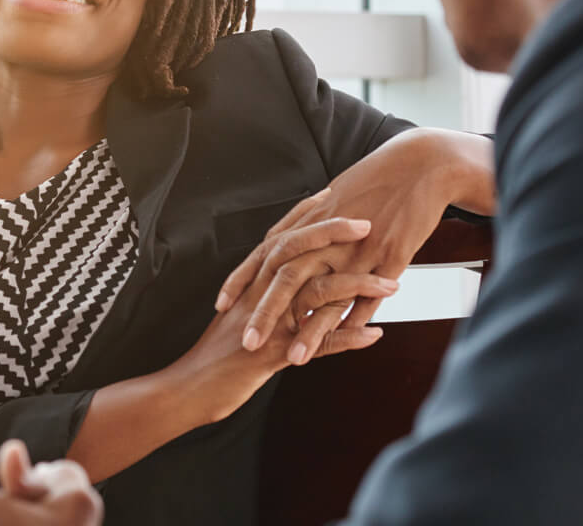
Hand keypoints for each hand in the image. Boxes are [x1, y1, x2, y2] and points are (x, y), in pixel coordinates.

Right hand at [167, 216, 397, 424]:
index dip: (305, 216)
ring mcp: (266, 322)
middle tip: (366, 221)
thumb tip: (293, 291)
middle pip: (296, 251)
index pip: (280, 238)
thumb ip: (268, 302)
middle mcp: (257, 295)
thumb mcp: (244, 320)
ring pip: (316, 292)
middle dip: (333, 234)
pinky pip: (318, 342)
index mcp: (251, 283)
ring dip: (357, 286)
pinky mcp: (274, 352)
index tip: (331, 195)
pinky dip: (348, 338)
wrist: (191, 387)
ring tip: (392, 284)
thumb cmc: (218, 355)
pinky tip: (374, 334)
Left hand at [214, 128, 493, 364]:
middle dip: (265, 313)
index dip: (243, 280)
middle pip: (286, 278)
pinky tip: (345, 342)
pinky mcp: (391, 256)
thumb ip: (308, 225)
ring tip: (295, 358)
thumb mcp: (334, 200)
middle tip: (248, 342)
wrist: (419, 165)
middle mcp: (328, 236)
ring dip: (309, 329)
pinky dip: (356, 318)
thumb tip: (287, 241)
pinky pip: (369, 294)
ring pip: (326, 293)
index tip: (222, 304)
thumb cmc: (376, 181)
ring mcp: (358, 248)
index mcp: (310, 223)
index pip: (265, 255)